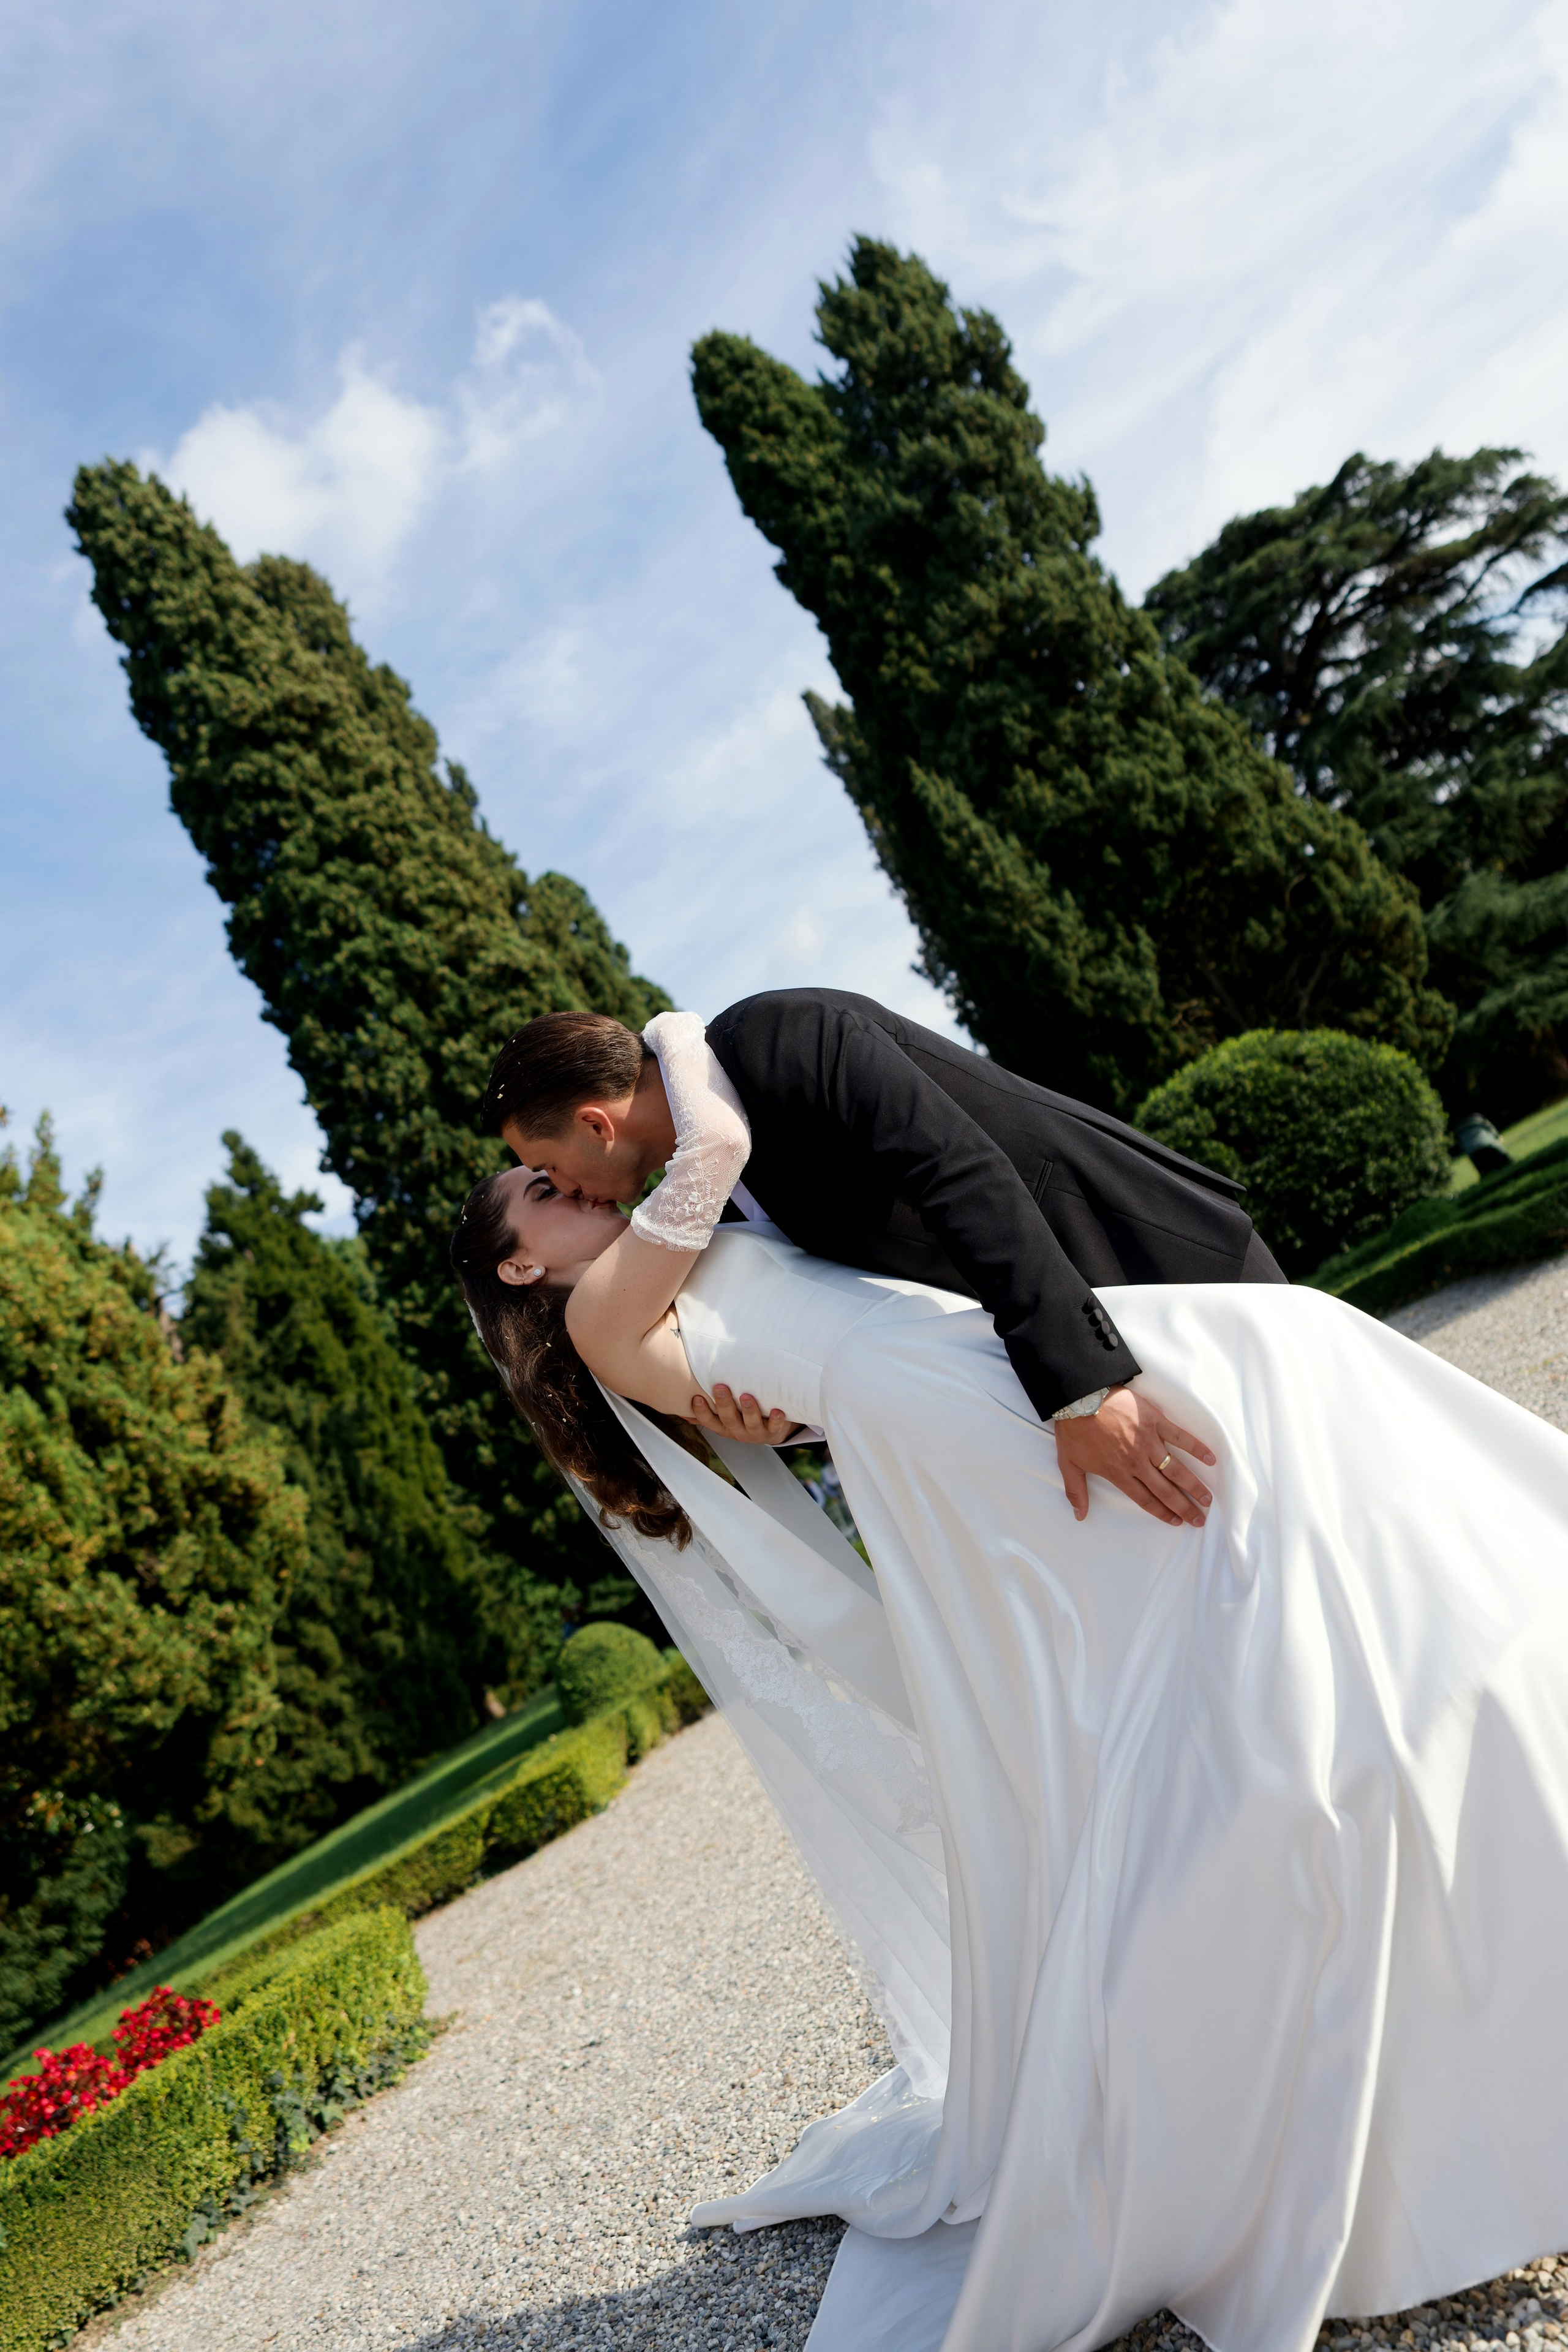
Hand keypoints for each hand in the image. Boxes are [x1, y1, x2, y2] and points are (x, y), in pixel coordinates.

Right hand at [687, 1384, 801, 1446]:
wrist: (773, 1431)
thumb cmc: (744, 1417)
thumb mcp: (725, 1417)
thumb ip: (707, 1411)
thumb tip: (680, 1405)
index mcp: (724, 1427)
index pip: (709, 1421)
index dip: (702, 1412)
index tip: (696, 1398)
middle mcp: (738, 1431)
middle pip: (729, 1420)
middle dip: (724, 1404)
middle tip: (720, 1387)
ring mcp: (756, 1433)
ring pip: (750, 1423)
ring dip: (748, 1410)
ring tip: (746, 1396)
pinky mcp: (774, 1431)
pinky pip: (775, 1426)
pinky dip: (776, 1419)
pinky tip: (777, 1410)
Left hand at [1053, 1387, 1215, 1526]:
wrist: (1079, 1397)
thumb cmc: (1073, 1430)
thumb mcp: (1069, 1464)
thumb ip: (1076, 1492)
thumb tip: (1079, 1516)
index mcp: (1119, 1473)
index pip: (1146, 1499)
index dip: (1163, 1513)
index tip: (1177, 1522)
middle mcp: (1137, 1462)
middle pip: (1166, 1490)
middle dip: (1185, 1507)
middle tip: (1200, 1518)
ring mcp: (1149, 1441)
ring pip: (1176, 1469)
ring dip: (1194, 1485)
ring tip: (1208, 1498)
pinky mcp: (1155, 1421)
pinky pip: (1180, 1437)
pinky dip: (1196, 1448)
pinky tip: (1210, 1459)